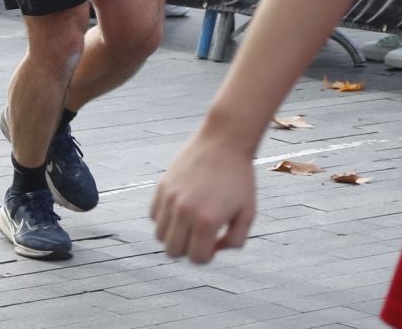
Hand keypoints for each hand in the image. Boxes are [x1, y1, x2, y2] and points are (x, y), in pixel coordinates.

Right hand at [151, 130, 256, 263]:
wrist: (224, 141)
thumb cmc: (239, 178)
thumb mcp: (248, 213)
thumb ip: (235, 240)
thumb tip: (214, 248)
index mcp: (207, 221)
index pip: (197, 259)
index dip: (208, 255)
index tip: (215, 241)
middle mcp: (185, 211)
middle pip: (173, 251)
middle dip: (187, 250)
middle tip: (200, 235)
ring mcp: (170, 198)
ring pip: (159, 235)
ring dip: (174, 235)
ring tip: (189, 223)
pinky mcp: (162, 186)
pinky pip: (153, 215)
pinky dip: (164, 219)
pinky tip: (180, 209)